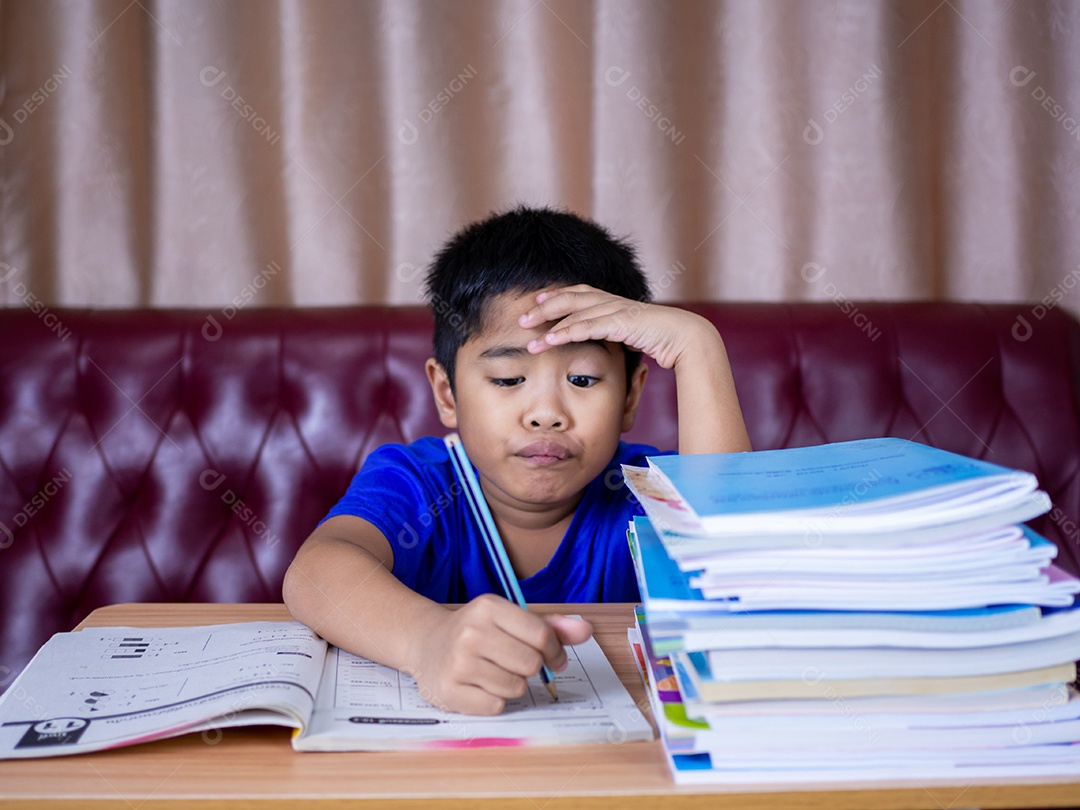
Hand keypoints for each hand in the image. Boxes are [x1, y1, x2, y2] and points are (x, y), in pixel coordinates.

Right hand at [406, 594, 592, 714]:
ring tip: (495, 673)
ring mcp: (457, 662)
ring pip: (514, 687)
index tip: (552, 657)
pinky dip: (494, 701)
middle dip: (531, 668)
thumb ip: (551, 626)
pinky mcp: (449, 691)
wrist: (426, 643)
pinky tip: (480, 686)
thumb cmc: (477, 631)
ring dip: (512, 685)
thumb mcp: (510, 619)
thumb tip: (587, 630)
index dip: (554, 651)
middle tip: (517, 664)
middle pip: (530, 663)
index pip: (541, 634)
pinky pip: (495, 706)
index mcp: (488, 607)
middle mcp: (471, 632)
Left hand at [518, 284, 715, 369]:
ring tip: (526, 332)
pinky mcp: (620, 322)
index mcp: (614, 303)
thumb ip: (618, 336)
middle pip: (569, 298)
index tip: (537, 300)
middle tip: (521, 317)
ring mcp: (615, 309)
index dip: (557, 296)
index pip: (579, 293)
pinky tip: (549, 339)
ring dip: (547, 322)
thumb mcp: (633, 336)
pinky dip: (565, 332)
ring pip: (573, 312)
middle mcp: (612, 302)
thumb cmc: (663, 340)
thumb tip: (612, 343)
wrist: (686, 338)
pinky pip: (586, 326)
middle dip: (543, 306)